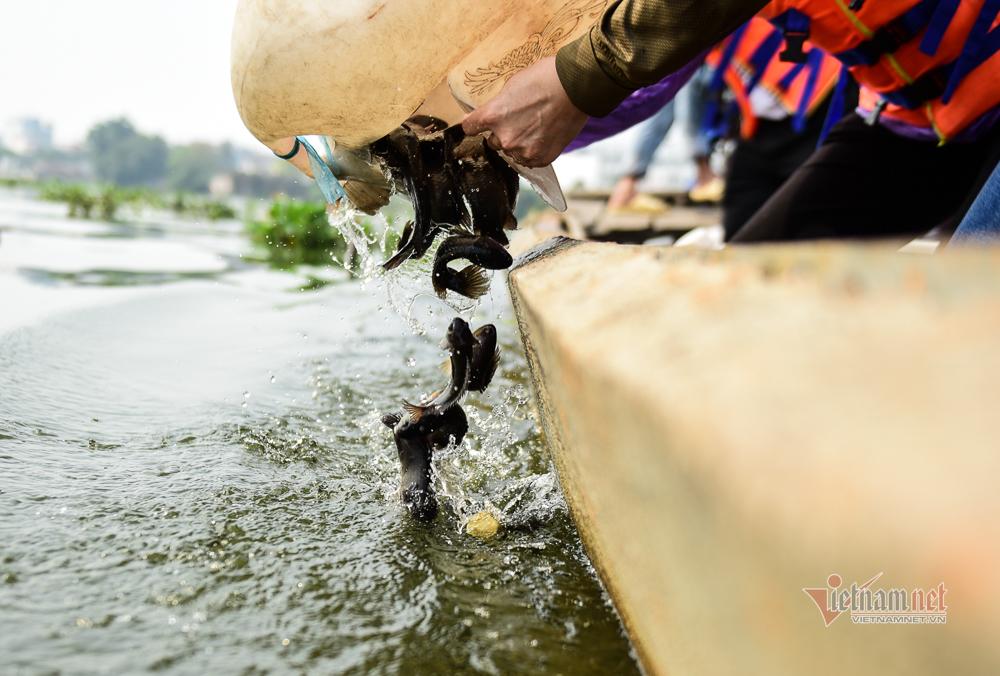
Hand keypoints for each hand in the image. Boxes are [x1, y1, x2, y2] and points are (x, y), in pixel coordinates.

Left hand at [462, 56, 587, 166]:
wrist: (576, 87)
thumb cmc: (545, 79)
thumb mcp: (512, 86)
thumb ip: (498, 105)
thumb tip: (492, 115)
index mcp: (492, 115)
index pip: (469, 128)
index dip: (474, 124)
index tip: (476, 125)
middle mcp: (505, 138)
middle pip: (493, 142)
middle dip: (503, 132)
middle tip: (521, 119)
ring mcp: (523, 151)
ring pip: (512, 152)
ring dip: (519, 143)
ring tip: (536, 126)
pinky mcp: (541, 158)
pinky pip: (529, 159)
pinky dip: (534, 149)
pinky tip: (544, 134)